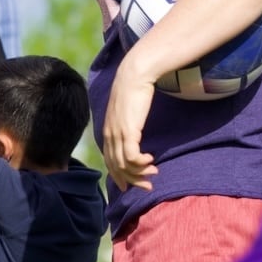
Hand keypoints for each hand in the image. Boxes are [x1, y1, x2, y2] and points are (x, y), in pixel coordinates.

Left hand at [102, 57, 159, 191]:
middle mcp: (109, 136)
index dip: (120, 177)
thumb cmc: (134, 91)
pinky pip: (131, 156)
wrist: (134, 75)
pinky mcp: (127, 130)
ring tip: (154, 171)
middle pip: (117, 168)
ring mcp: (117, 134)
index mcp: (107, 133)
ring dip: (140, 172)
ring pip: (124, 165)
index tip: (132, 186)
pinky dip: (141, 162)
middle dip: (133, 181)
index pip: (110, 162)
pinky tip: (151, 160)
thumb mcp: (127, 112)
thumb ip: (128, 125)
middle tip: (148, 186)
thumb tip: (134, 134)